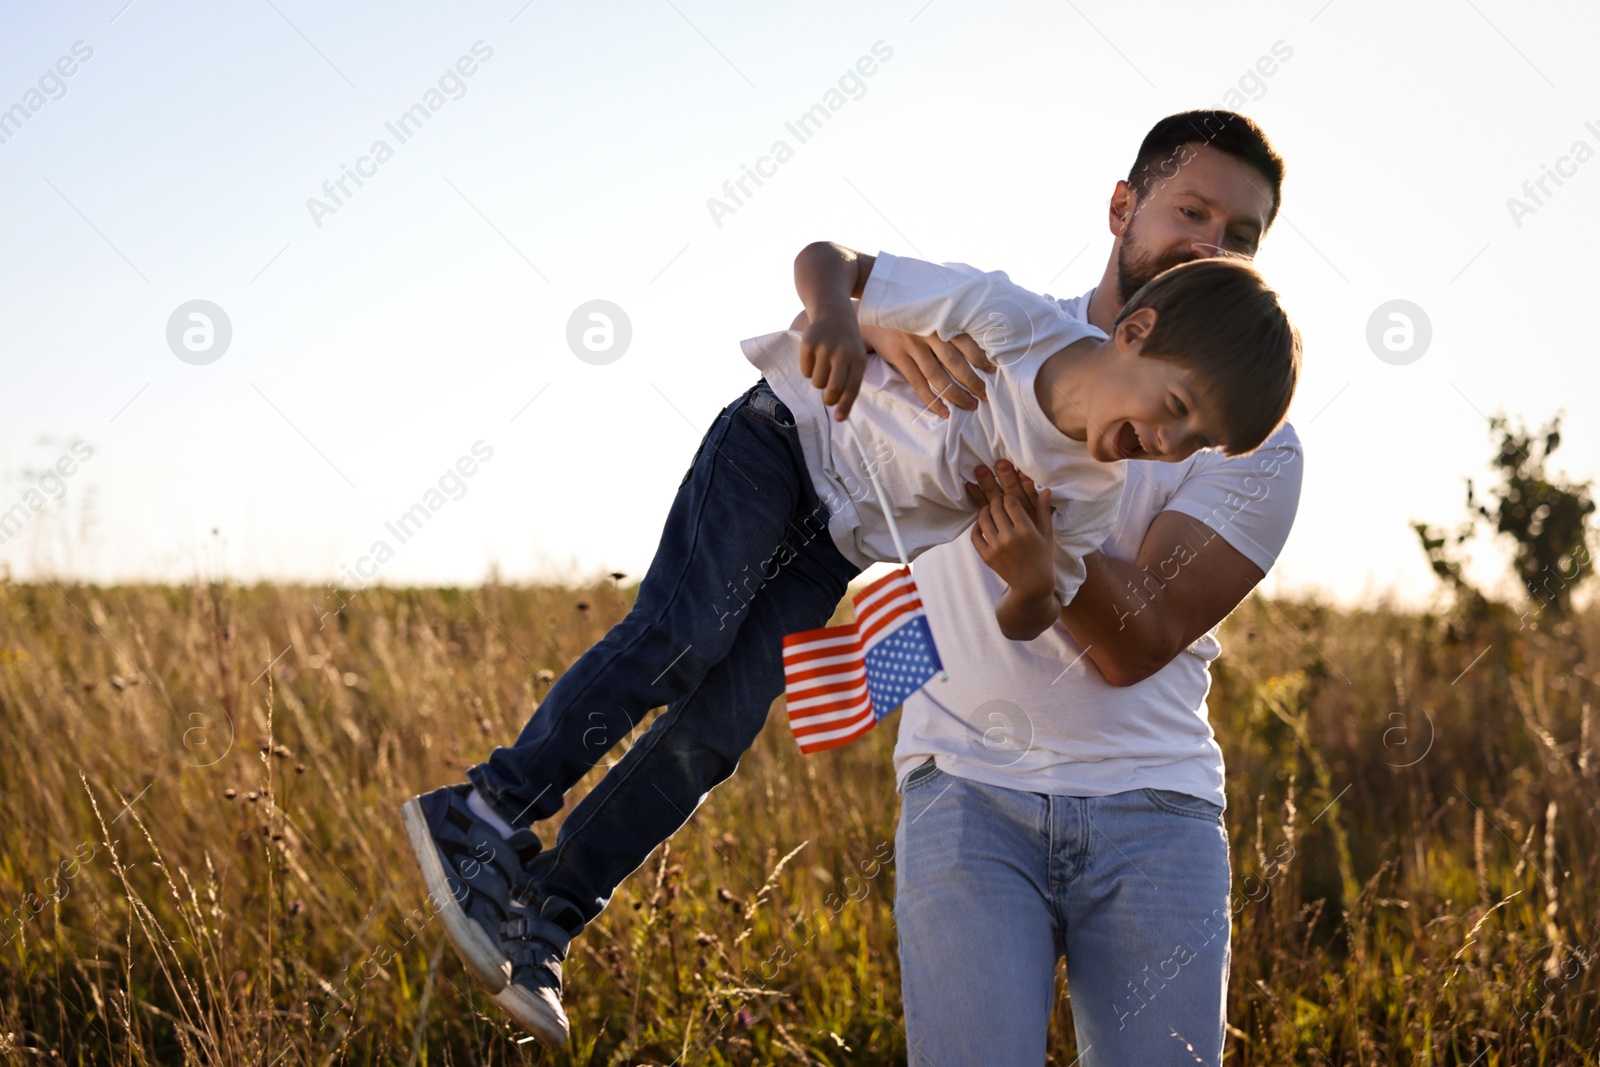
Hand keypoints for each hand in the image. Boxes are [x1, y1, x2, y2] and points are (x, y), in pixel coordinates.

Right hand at [800, 311, 868, 419]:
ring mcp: (824, 348)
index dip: (845, 406)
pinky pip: (805, 371)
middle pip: (833, 389)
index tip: (839, 419)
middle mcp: (842, 353)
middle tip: (828, 399)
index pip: (852, 388)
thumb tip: (840, 414)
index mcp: (858, 359)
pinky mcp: (808, 344)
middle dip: (829, 399)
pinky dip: (809, 370)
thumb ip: (850, 382)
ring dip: (819, 381)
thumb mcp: (856, 358)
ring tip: (824, 368)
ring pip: (817, 382)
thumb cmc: (847, 344)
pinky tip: (815, 357)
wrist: (834, 313)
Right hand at [862, 326, 996, 418]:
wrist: (875, 316)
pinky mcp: (899, 355)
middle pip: (954, 361)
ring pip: (937, 375)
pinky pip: (917, 383)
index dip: (979, 357)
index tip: (992, 370)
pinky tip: (944, 412)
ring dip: (955, 393)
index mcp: (940, 320)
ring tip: (970, 405)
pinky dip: (931, 400)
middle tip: (985, 395)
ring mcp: (912, 344)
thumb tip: (978, 349)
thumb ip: (948, 328)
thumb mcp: (930, 316)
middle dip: (972, 380)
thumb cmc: (910, 318)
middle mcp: (928, 331)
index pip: (965, 341)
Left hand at [969, 459, 1055, 599]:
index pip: (1010, 503)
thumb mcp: (1047, 534)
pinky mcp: (986, 557)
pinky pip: (975, 536)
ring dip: (985, 510)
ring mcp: (996, 548)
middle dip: (996, 500)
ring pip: (983, 519)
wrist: (1032, 585)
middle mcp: (1010, 538)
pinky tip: (982, 523)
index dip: (1008, 497)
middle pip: (995, 508)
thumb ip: (1043, 511)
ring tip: (989, 509)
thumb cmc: (1043, 556)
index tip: (1009, 498)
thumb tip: (1045, 489)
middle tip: (998, 500)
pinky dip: (976, 526)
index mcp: (1026, 531)